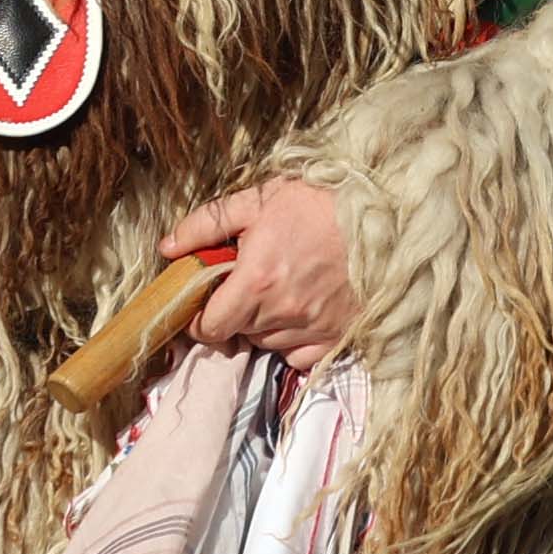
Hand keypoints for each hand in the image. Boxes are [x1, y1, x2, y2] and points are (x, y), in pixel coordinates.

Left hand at [161, 177, 359, 373]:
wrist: (385, 211)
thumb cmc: (320, 201)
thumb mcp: (259, 199)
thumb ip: (207, 224)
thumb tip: (168, 247)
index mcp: (256, 279)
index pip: (209, 327)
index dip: (201, 317)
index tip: (207, 301)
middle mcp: (282, 311)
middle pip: (238, 333)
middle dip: (235, 312)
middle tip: (251, 282)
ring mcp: (312, 327)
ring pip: (268, 342)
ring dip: (265, 324)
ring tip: (281, 289)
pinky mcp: (338, 335)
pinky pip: (300, 354)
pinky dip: (294, 339)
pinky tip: (303, 309)